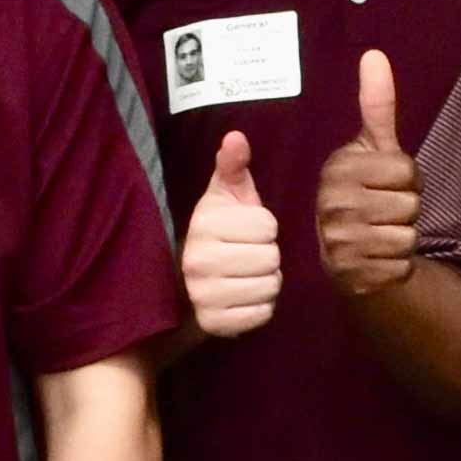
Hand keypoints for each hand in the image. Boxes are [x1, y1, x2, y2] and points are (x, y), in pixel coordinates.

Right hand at [180, 128, 279, 334]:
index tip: (244, 231)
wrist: (188, 281)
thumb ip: (232, 166)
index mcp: (203, 223)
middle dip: (267, 256)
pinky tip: (242, 297)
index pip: (267, 225)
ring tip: (245, 275)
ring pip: (270, 286)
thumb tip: (236, 137)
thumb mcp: (224, 196)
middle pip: (271, 257)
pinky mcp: (214, 323)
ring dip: (266, 282)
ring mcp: (203, 295)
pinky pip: (262, 314)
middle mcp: (198, 260)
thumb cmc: (218, 232)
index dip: (264, 227)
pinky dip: (260, 308)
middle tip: (246, 255)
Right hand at [311, 50, 418, 294]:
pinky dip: (397, 265)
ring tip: (380, 235)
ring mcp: (339, 243)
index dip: (408, 179)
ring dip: (404, 239)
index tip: (385, 185)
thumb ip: (377, 105)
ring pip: (408, 236)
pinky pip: (401, 266)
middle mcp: (332, 205)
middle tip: (383, 213)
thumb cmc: (367, 194)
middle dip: (407, 210)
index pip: (407, 171)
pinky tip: (378, 259)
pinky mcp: (352, 275)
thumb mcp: (373, 149)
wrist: (348, 256)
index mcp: (338, 169)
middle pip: (410, 204)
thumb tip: (375, 54)